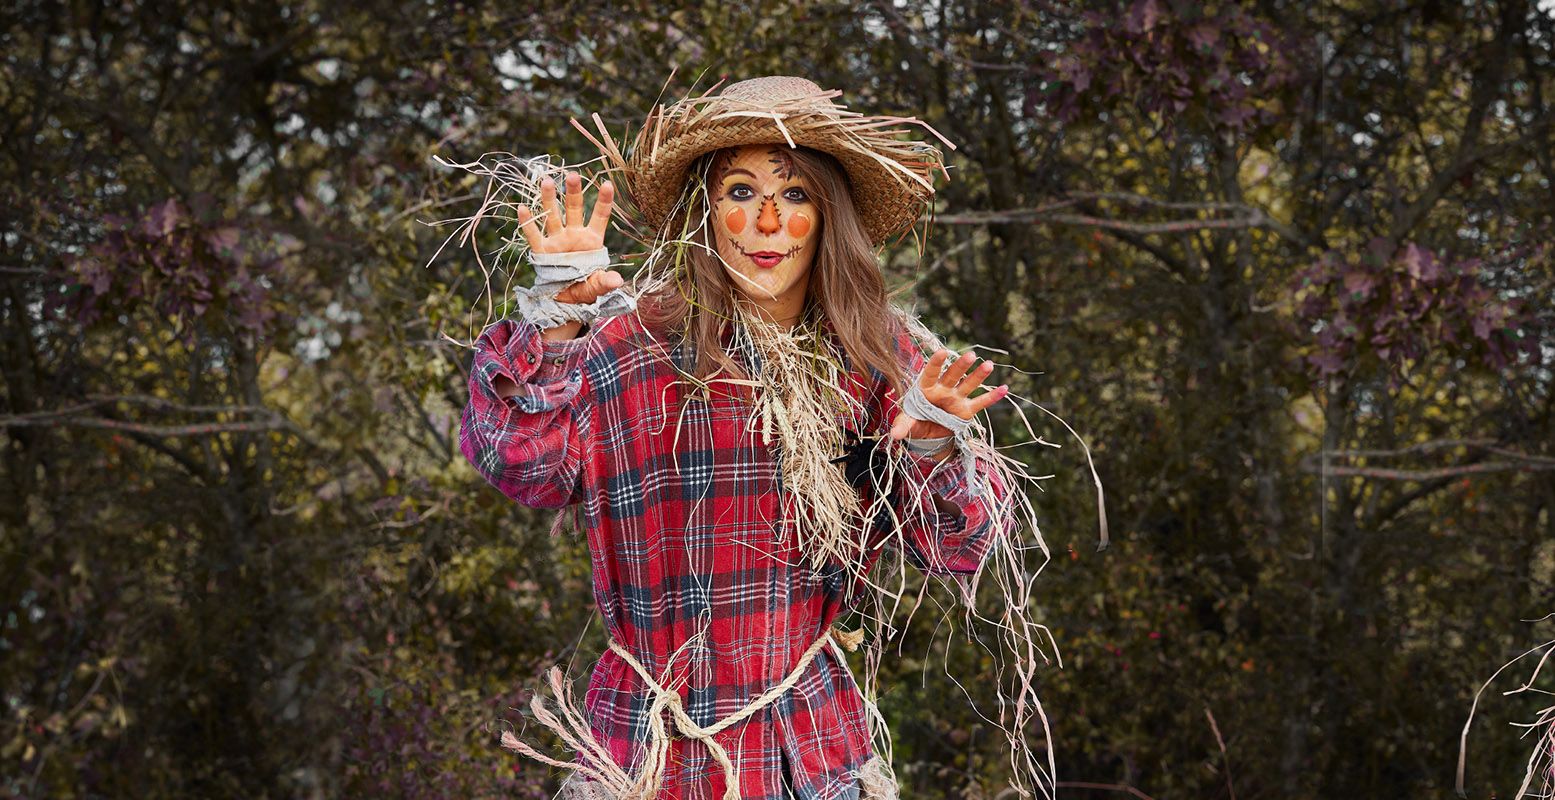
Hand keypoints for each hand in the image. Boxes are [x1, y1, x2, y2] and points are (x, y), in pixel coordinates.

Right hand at [516, 170, 623, 306]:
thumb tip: (617, 281)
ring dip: (549, 199)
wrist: (566, 299)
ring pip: (553, 215)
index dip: (604, 201)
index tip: (607, 184)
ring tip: (547, 181)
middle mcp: (574, 235)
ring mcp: (557, 240)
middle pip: (574, 209)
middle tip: (573, 175)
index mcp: (592, 240)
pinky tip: (522, 208)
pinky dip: (528, 222)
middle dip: (573, 192)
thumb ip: (605, 281)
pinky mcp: (542, 250)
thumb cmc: (586, 288)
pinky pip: (533, 234)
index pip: (600, 217)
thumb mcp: (598, 286)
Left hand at [887, 350, 1008, 441]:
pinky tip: (1004, 389)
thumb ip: (902, 426)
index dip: (936, 363)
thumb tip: (894, 435)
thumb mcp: (907, 423)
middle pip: (953, 375)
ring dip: (978, 375)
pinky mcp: (966, 410)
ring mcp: (956, 398)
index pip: (931, 373)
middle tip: (971, 355)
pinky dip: (992, 397)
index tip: (942, 352)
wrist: (927, 433)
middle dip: (961, 366)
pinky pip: (980, 402)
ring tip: (989, 365)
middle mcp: (943, 390)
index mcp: (926, 388)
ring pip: (968, 384)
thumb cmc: (915, 421)